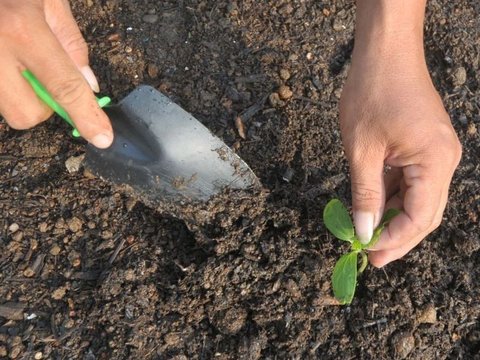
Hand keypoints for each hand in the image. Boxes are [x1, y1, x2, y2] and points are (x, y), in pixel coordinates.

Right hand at [0, 0, 111, 147]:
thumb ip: (71, 42)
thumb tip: (89, 85)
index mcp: (21, 28)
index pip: (64, 86)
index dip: (86, 116)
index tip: (102, 138)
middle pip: (26, 114)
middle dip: (44, 106)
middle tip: (44, 76)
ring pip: (6, 109)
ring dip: (22, 96)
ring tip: (20, 58)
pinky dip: (7, 86)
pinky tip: (7, 56)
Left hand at [340, 3, 461, 266]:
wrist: (385, 53)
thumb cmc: (372, 93)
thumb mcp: (362, 150)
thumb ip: (365, 194)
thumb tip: (365, 231)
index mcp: (435, 162)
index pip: (420, 218)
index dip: (395, 240)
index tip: (367, 253)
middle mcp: (444, 162)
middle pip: (424, 214)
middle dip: (397, 238)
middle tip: (370, 257)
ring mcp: (435, 155)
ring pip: (417, 201)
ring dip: (393, 220)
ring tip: (366, 238)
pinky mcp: (423, 149)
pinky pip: (410, 183)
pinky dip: (391, 199)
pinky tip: (372, 210)